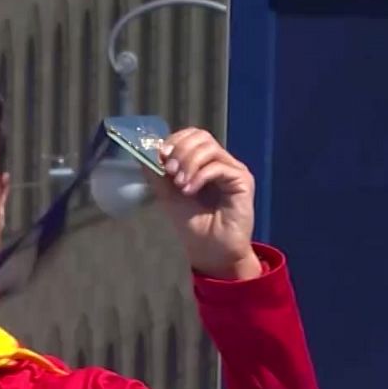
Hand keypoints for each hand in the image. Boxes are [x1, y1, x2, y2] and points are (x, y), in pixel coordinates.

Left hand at [147, 128, 261, 279]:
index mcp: (204, 163)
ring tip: (180, 185)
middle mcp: (221, 162)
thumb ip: (158, 174)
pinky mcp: (243, 181)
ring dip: (188, 163)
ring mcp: (233, 170)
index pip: (192, 136)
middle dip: (180, 150)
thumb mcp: (168, 196)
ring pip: (209, 148)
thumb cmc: (193, 226)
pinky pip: (218, 167)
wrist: (211, 252)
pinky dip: (199, 176)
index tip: (160, 156)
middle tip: (170, 171)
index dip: (174, 140)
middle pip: (201, 136)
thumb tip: (144, 152)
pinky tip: (189, 191)